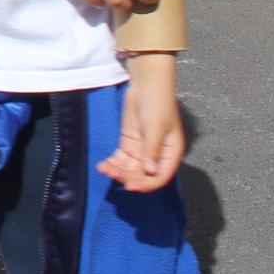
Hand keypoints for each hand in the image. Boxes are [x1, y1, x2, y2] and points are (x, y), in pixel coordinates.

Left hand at [99, 54, 184, 191]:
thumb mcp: (155, 128)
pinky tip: (102, 165)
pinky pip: (121, 160)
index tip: (131, 187)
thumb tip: (150, 172)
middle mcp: (157, 157)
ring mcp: (142, 152)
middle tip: (112, 174)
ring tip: (103, 169)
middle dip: (128, 177)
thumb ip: (152, 150)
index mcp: (170, 155)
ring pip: (130, 169)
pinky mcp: (129, 145)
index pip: (160, 177)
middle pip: (143, 175)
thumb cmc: (157, 106)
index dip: (146, 184)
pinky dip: (113, 163)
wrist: (146, 86)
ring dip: (117, 171)